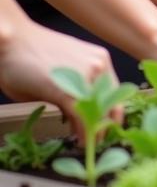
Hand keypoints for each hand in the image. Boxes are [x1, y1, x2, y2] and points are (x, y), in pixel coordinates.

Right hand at [0, 21, 115, 141]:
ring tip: (90, 144)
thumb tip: (80, 117)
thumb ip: (76, 90)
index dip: (113, 113)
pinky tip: (80, 142)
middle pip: (113, 103)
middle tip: (100, 140)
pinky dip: (83, 133)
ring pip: (99, 112)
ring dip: (95, 131)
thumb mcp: (62, 73)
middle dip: (107, 125)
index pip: (116, 92)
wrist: (11, 42)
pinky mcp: (65, 90)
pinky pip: (81, 117)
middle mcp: (98, 66)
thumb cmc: (30, 57)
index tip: (109, 128)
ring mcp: (84, 77)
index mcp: (100, 59)